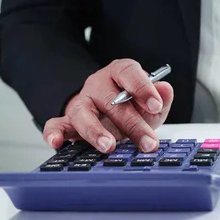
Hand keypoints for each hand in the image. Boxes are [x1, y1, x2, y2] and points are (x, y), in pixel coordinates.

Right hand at [42, 59, 173, 152]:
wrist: (109, 116)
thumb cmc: (131, 108)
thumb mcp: (150, 104)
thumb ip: (160, 98)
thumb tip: (165, 90)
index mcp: (119, 74)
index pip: (128, 72)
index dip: (142, 88)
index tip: (155, 106)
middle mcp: (97, 85)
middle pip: (110, 100)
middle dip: (131, 124)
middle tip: (148, 142)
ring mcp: (81, 103)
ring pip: (82, 113)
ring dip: (95, 131)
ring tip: (109, 146)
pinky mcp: (67, 121)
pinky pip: (55, 124)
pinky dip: (54, 133)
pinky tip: (57, 143)